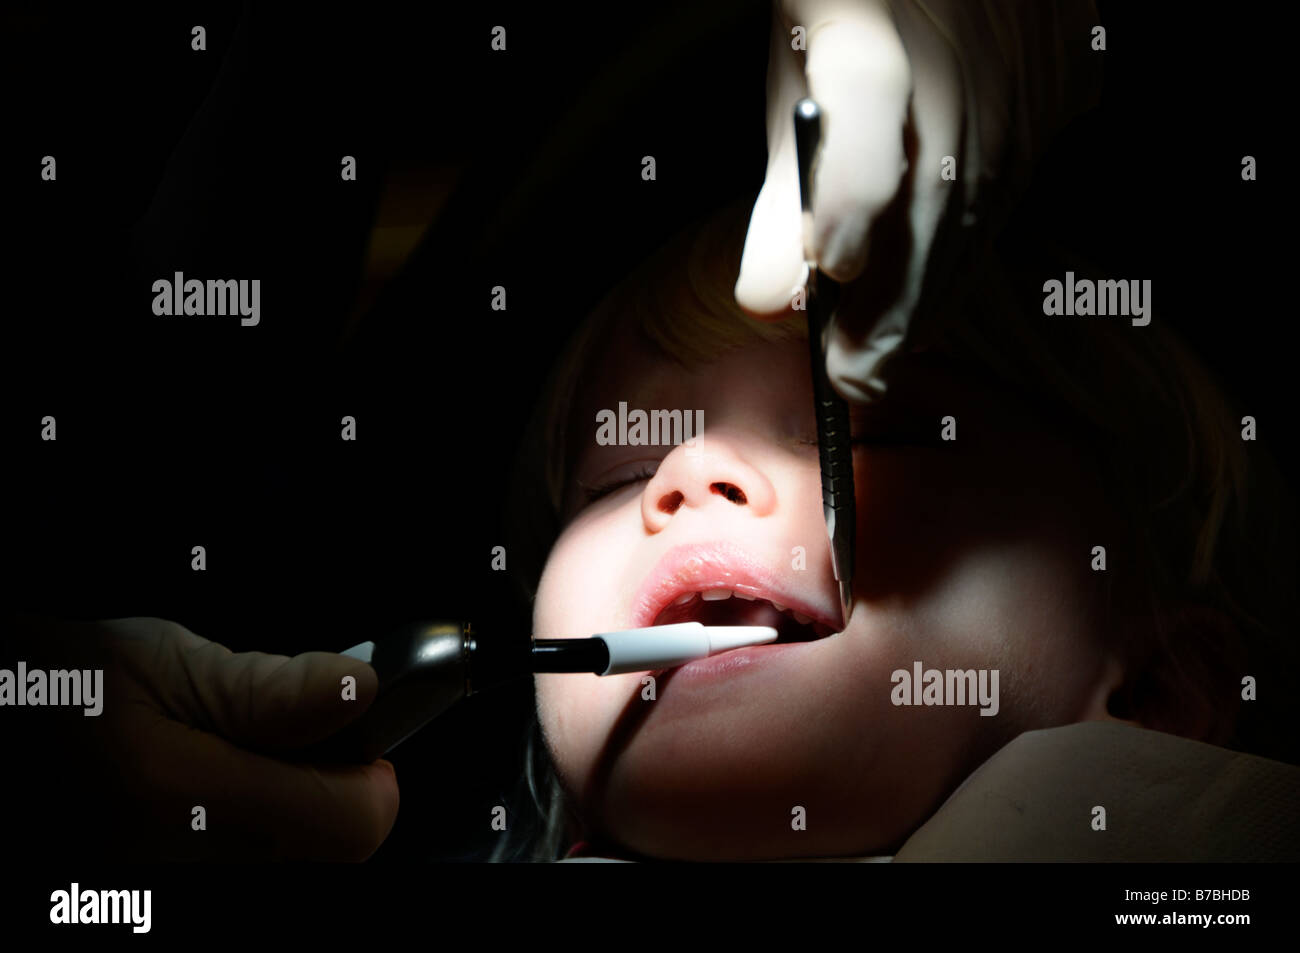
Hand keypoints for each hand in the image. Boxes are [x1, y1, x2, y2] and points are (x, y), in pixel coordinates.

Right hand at [7, 614, 398, 860]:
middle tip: (272, 742)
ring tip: (221, 768)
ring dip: (279, 815)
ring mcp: (170, 893)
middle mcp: (181, 870)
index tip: (346, 733)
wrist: (5, 734)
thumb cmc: (59, 692)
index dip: (368, 771)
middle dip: (323, 789)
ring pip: (288, 865)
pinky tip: (197, 803)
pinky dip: (238, 838)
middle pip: (329, 852)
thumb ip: (266, 688)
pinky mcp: (155, 898)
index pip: (354, 823)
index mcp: (185, 798)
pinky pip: (244, 873)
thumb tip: (358, 690)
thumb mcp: (158, 664)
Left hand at [734, 0, 1101, 401]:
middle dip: (888, 304)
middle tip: (853, 378)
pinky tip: (936, 278)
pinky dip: (970, 237)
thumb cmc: (854, 12)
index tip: (835, 269)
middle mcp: (953, 46)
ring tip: (884, 355)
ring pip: (976, 209)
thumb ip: (784, 196)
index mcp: (863, 17)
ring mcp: (1020, 66)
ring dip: (928, 289)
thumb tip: (767, 303)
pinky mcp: (1066, 79)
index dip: (850, 188)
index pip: (861, 99)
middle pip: (927, 197)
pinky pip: (1018, 181)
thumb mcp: (799, 83)